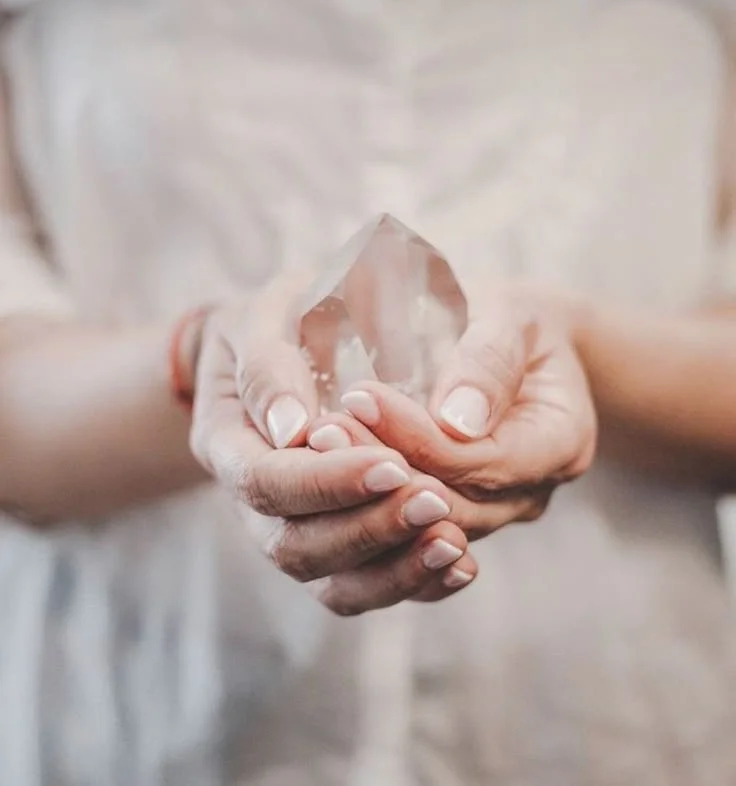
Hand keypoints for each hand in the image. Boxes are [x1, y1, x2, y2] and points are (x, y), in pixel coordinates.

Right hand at [188, 276, 474, 614]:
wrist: (277, 344)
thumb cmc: (276, 318)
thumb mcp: (264, 317)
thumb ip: (270, 367)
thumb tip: (293, 428)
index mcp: (225, 440)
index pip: (266, 482)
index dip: (328, 482)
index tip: (393, 464)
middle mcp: (251, 500)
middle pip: (296, 546)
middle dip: (368, 528)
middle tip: (435, 501)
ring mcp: (290, 526)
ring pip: (331, 581)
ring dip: (394, 568)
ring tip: (452, 541)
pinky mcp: (331, 540)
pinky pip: (362, 585)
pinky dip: (410, 581)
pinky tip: (460, 565)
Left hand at [310, 287, 596, 538]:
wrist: (524, 349)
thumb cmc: (517, 321)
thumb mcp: (515, 317)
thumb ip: (490, 362)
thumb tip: (456, 421)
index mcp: (559, 442)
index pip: (482, 463)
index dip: (417, 439)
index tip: (360, 398)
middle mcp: (529, 492)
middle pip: (451, 505)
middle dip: (381, 469)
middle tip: (323, 429)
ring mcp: (494, 512)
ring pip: (424, 530)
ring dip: (365, 493)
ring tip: (318, 446)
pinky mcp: (458, 516)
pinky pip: (412, 539)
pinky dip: (367, 515)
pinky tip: (325, 486)